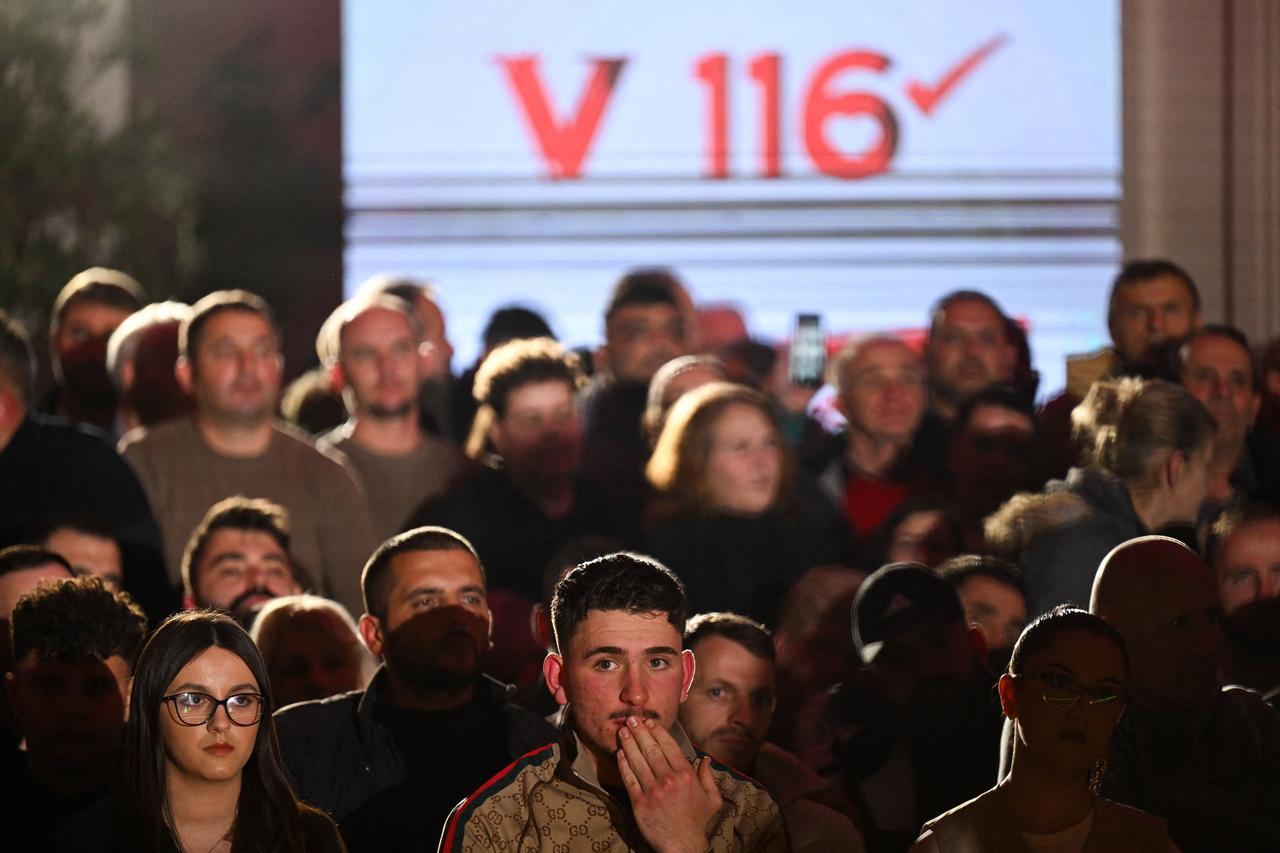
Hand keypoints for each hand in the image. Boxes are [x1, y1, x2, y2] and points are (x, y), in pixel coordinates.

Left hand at [617, 715, 722, 852]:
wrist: (681, 846)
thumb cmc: (697, 822)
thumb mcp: (712, 799)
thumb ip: (709, 777)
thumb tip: (706, 759)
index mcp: (686, 775)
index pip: (669, 746)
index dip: (657, 731)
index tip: (650, 722)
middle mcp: (669, 779)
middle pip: (651, 749)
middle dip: (640, 731)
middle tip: (632, 719)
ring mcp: (652, 791)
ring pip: (638, 760)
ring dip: (629, 743)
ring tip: (623, 731)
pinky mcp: (639, 802)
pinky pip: (629, 778)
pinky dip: (623, 763)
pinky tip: (619, 753)